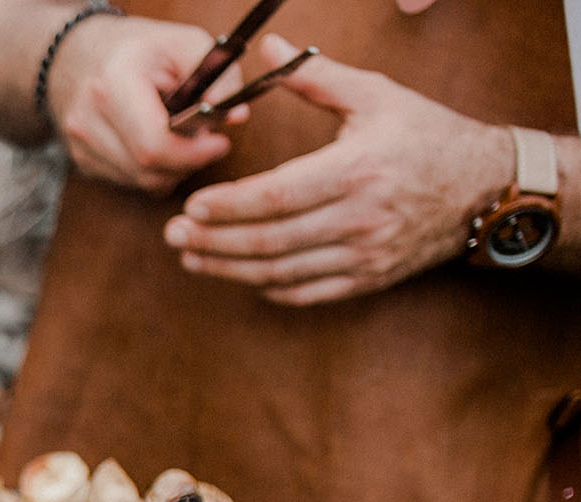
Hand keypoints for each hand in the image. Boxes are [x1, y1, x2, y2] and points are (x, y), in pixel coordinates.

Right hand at [44, 13, 243, 191]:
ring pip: (141, 182)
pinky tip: (160, 144)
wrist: (75, 56)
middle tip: (208, 142)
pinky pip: (130, 182)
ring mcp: (81, 145)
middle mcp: (89, 120)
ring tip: (185, 139)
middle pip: (149, 170)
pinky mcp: (82, 162)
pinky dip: (153, 171)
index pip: (154, 145)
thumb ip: (218, 75)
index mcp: (113, 84)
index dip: (194, 153)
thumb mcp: (183, 42)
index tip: (220, 142)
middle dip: (188, 162)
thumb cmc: (136, 49)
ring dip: (173, 169)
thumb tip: (236, 115)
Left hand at [163, 36, 508, 304]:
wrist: (486, 187)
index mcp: (358, 169)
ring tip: (192, 257)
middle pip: (270, 240)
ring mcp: (365, 254)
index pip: (277, 195)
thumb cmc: (427, 136)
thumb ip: (316, 78)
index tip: (191, 207)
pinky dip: (269, 288)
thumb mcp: (376, 96)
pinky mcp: (369, 278)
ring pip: (281, 272)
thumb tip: (270, 50)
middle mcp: (360, 217)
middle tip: (174, 235)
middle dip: (214, 242)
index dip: (228, 206)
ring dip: (229, 270)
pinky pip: (307, 293)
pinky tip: (241, 275)